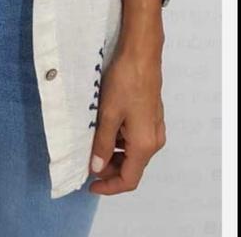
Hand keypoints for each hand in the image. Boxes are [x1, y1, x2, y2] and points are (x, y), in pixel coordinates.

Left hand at [87, 42, 165, 194]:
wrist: (141, 55)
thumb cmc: (125, 82)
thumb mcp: (108, 114)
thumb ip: (102, 143)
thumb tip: (97, 167)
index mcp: (144, 144)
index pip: (129, 179)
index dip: (109, 186)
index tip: (90, 185)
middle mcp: (154, 140)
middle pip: (131, 166)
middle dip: (109, 169)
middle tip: (86, 162)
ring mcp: (154, 128)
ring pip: (132, 152)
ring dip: (112, 153)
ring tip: (91, 143)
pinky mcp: (151, 116)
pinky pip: (135, 138)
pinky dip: (119, 140)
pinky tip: (103, 128)